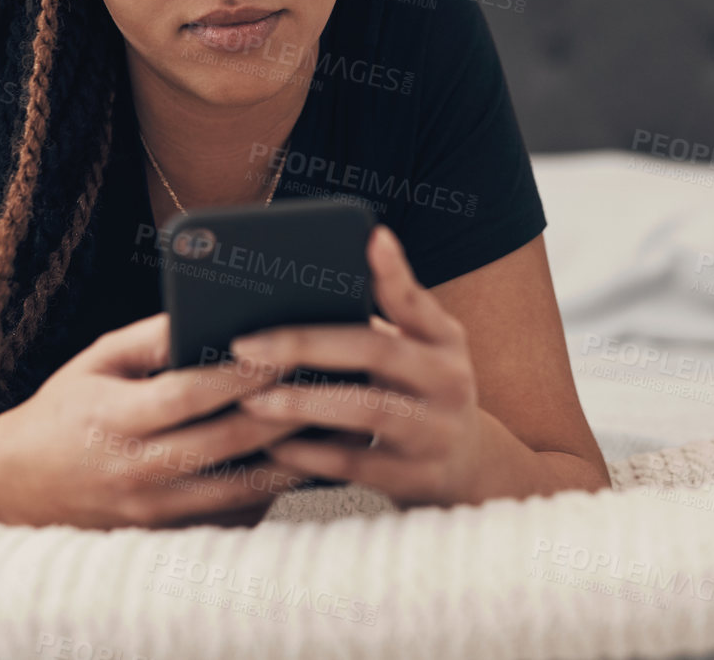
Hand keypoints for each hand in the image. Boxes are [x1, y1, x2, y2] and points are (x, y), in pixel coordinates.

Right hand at [0, 311, 319, 528]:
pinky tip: (308, 461)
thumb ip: (151, 339)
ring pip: (241, 487)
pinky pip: (232, 514)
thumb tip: (209, 312)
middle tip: (334, 380)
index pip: (189, 393)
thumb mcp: (94, 362)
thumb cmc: (63, 413)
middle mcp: (136, 471)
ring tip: (338, 421)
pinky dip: (273, 489)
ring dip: (294, 456)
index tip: (287, 345)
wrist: (16, 492)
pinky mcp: (168, 536)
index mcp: (115, 419)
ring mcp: (154, 512)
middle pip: (227, 441)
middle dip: (286, 409)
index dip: (241, 372)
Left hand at [229, 224, 485, 508]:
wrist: (467, 469)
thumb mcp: (417, 349)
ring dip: (303, 403)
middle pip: (376, 351)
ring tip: (252, 399)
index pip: (415, 299)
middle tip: (245, 345)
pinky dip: (311, 454)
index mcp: (443, 339)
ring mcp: (436, 431)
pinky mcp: (418, 477)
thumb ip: (380, 317)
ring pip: (366, 410)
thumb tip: (306, 277)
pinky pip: (357, 464)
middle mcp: (449, 379)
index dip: (393, 271)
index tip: (370, 237)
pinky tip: (274, 445)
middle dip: (306, 345)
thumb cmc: (418, 394)